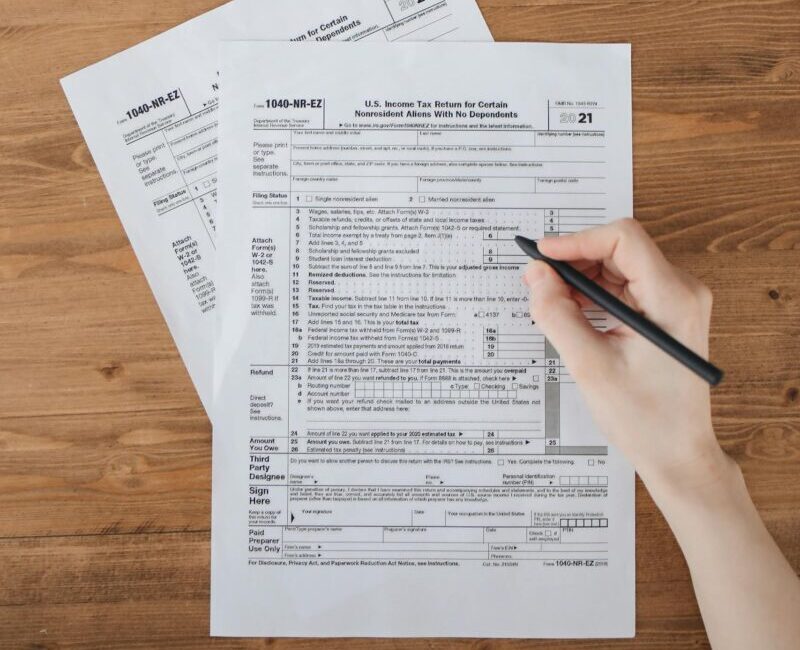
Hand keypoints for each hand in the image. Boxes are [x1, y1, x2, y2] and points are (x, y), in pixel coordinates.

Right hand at [523, 219, 730, 493]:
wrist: (677, 453)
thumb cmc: (645, 418)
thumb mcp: (590, 366)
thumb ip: (558, 315)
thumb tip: (536, 276)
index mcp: (672, 298)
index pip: (623, 239)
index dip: (577, 240)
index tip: (542, 255)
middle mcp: (681, 292)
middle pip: (620, 249)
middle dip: (575, 260)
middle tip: (537, 281)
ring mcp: (675, 302)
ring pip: (620, 267)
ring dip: (582, 277)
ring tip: (550, 300)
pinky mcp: (665, 315)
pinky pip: (625, 287)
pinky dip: (594, 293)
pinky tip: (571, 311)